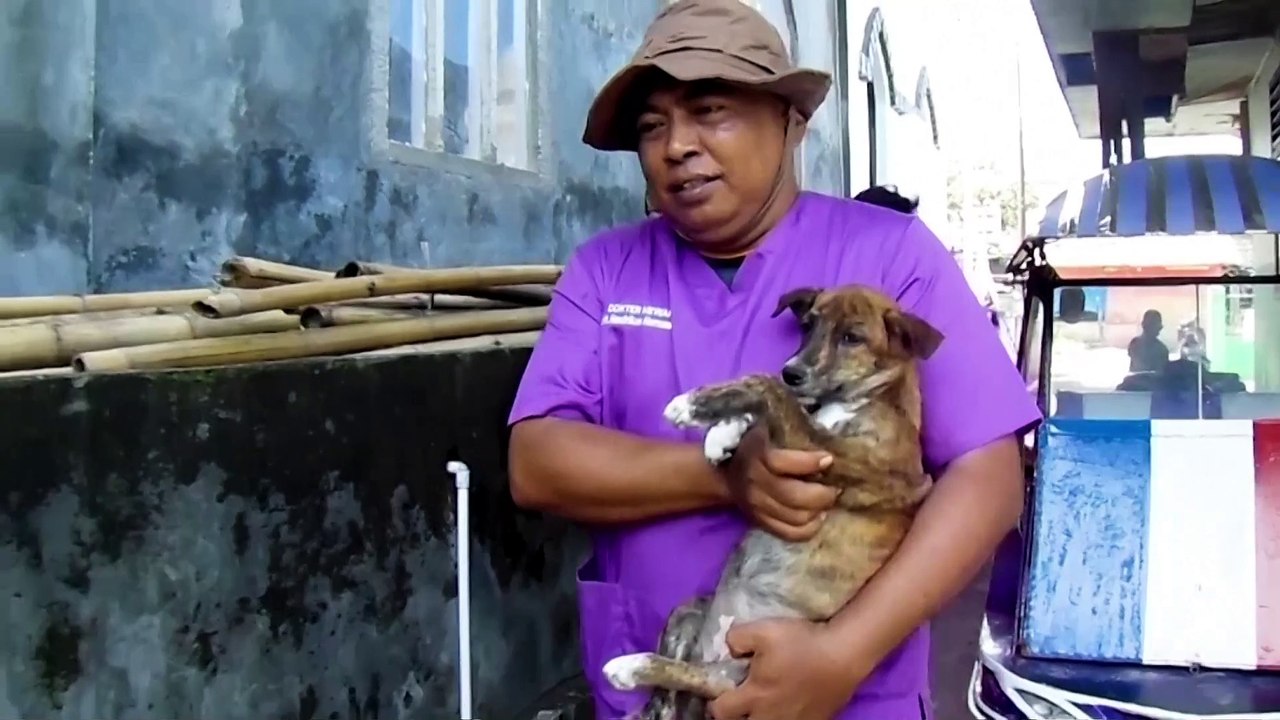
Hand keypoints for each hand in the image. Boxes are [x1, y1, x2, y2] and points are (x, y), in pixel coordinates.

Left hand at [708, 618, 864, 719]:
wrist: (844, 656)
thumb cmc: (802, 643)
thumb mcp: (764, 630)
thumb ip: (737, 638)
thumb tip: (729, 648)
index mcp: (755, 695)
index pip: (721, 711)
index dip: (716, 703)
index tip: (721, 692)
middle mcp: (771, 716)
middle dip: (737, 717)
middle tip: (740, 702)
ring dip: (760, 718)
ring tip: (764, 705)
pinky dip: (785, 718)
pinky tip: (789, 705)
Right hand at [722, 424, 837, 540]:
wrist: (724, 476)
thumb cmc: (753, 449)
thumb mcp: (764, 434)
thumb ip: (787, 435)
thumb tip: (821, 440)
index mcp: (756, 457)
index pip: (786, 463)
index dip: (811, 463)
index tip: (829, 459)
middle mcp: (755, 485)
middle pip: (794, 497)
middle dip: (822, 494)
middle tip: (835, 487)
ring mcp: (757, 508)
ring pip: (796, 518)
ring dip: (819, 510)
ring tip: (827, 500)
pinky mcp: (761, 524)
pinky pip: (791, 534)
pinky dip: (810, 528)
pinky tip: (818, 516)